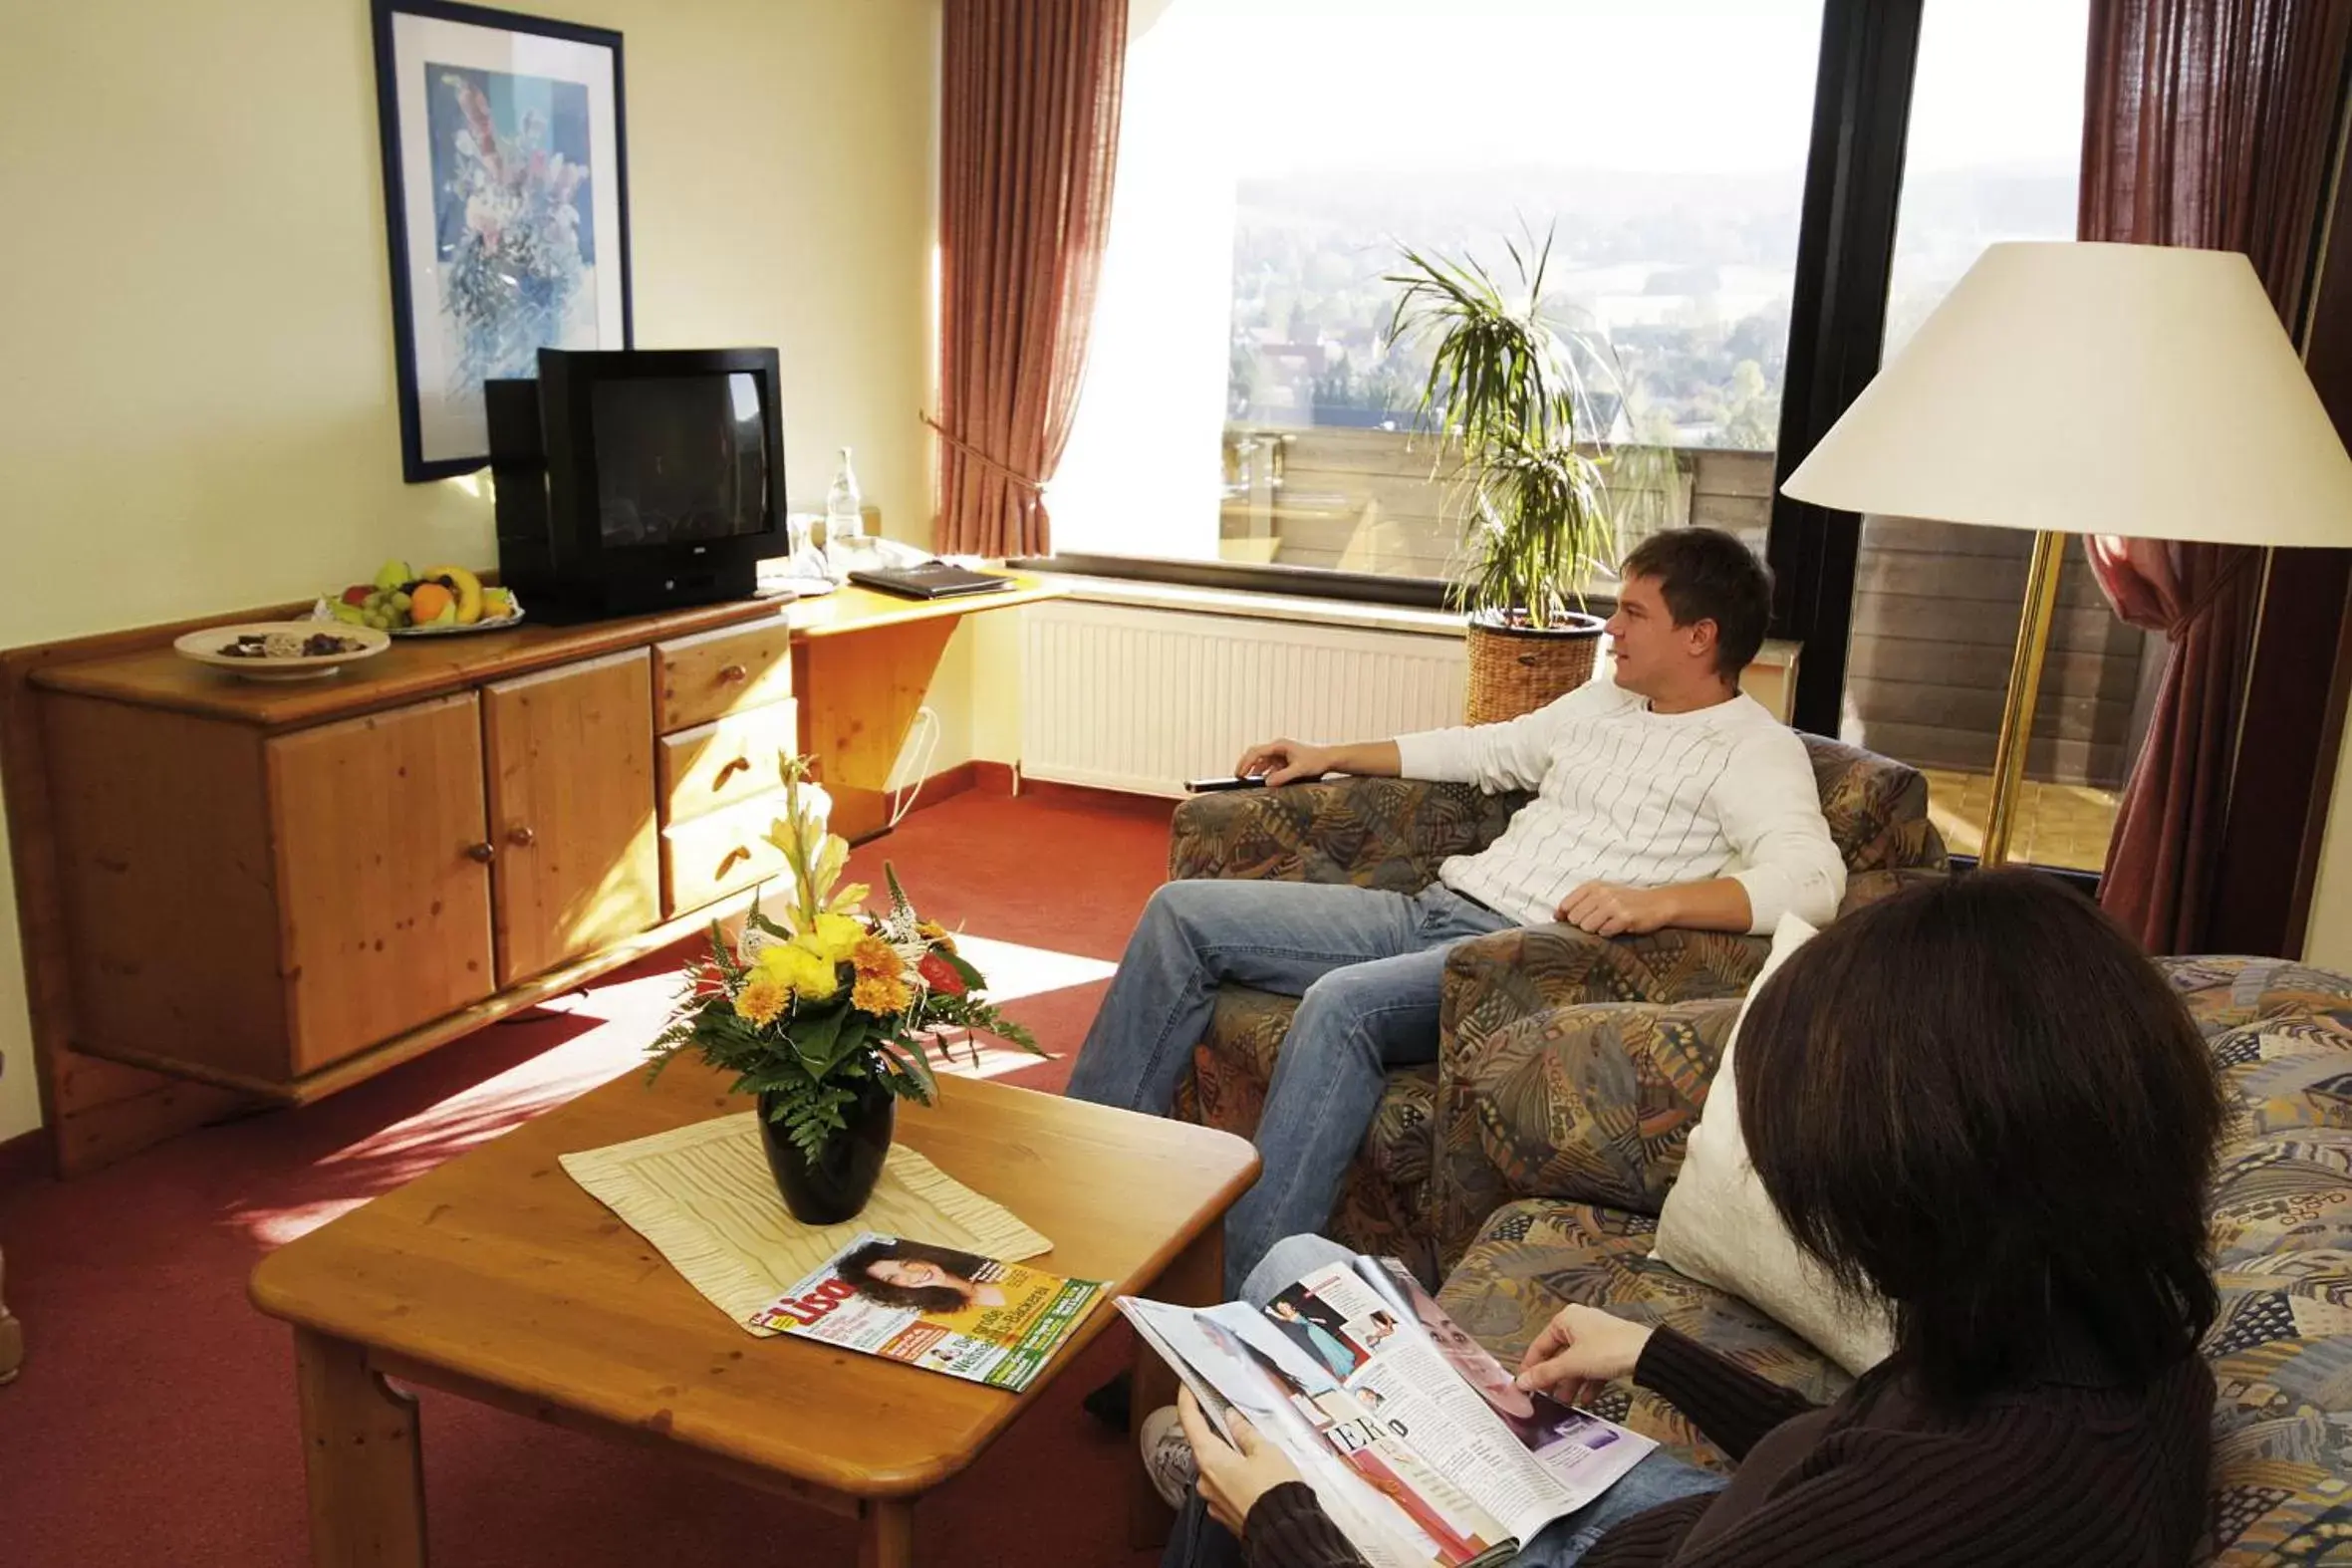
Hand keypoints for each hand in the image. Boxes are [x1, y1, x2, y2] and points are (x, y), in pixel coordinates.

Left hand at [1176, 1387, 1303, 1535]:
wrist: (1285, 1533)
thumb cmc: (1275, 1491)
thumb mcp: (1265, 1451)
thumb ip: (1245, 1432)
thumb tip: (1231, 1419)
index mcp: (1210, 1458)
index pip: (1190, 1421)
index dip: (1186, 1400)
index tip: (1186, 1386)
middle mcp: (1205, 1480)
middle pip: (1204, 1445)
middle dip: (1219, 1432)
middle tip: (1235, 1419)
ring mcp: (1213, 1499)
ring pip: (1217, 1467)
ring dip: (1230, 1456)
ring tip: (1256, 1452)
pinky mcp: (1225, 1513)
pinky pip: (1225, 1486)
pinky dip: (1236, 1476)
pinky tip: (1255, 1475)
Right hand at [1235, 738, 1336, 787]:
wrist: (1329, 758)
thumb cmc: (1317, 760)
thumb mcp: (1299, 770)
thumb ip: (1283, 776)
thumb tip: (1266, 783)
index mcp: (1279, 745)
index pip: (1256, 752)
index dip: (1245, 763)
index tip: (1239, 774)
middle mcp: (1278, 747)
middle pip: (1255, 754)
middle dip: (1246, 765)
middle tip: (1238, 777)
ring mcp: (1280, 753)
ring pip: (1261, 761)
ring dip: (1255, 771)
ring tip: (1247, 782)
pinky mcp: (1284, 760)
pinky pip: (1269, 766)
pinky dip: (1264, 774)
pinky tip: (1262, 782)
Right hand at [1516, 1305, 1654, 1408]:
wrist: (1647, 1354)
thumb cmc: (1607, 1350)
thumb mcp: (1572, 1364)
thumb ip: (1545, 1373)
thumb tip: (1521, 1382)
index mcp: (1565, 1319)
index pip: (1540, 1345)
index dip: (1531, 1366)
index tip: (1525, 1386)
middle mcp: (1579, 1324)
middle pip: (1559, 1355)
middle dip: (1554, 1378)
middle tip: (1545, 1398)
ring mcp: (1596, 1337)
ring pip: (1576, 1363)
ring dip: (1570, 1383)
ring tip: (1565, 1403)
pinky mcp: (1610, 1349)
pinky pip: (1592, 1367)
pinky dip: (1587, 1382)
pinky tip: (1585, 1399)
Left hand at [1554, 882, 1677, 936]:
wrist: (1658, 903)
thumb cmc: (1626, 901)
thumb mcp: (1602, 894)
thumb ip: (1578, 902)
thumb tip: (1555, 915)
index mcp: (1593, 885)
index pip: (1566, 905)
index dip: (1566, 917)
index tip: (1573, 921)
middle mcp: (1601, 892)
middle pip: (1574, 918)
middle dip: (1583, 924)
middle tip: (1598, 922)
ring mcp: (1613, 904)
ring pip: (1587, 927)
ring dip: (1596, 930)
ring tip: (1608, 924)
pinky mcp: (1624, 917)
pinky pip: (1604, 932)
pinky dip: (1609, 933)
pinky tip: (1617, 927)